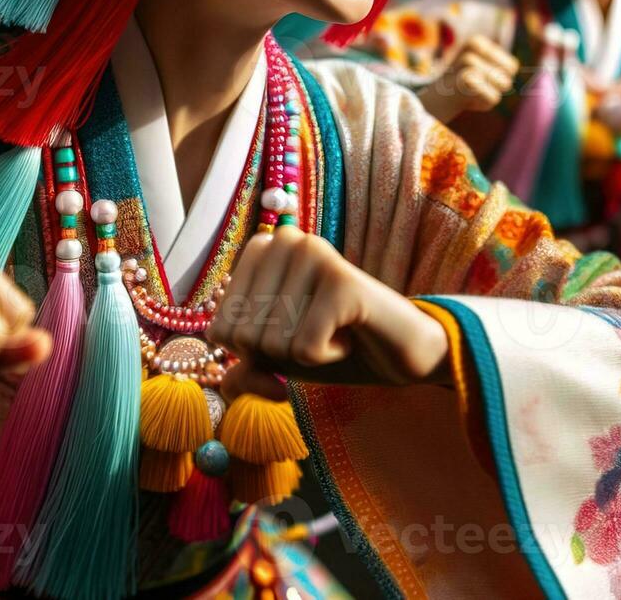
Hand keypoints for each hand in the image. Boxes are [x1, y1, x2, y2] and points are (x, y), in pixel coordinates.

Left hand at [207, 228, 450, 399]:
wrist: (400, 351)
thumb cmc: (332, 345)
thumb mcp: (276, 360)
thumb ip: (243, 373)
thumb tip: (229, 383)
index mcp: (259, 249)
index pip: (220, 331)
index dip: (256, 353)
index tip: (295, 332)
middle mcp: (284, 239)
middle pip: (244, 337)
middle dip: (281, 354)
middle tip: (320, 332)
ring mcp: (315, 253)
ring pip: (272, 344)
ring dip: (307, 355)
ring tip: (337, 330)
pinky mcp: (342, 281)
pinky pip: (305, 348)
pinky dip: (328, 357)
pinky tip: (351, 335)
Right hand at [419, 35, 519, 122]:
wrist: (425, 107)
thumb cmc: (456, 93)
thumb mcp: (479, 75)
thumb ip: (501, 71)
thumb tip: (523, 70)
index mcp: (477, 41)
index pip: (511, 66)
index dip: (497, 80)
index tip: (474, 83)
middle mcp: (473, 45)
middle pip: (507, 76)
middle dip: (494, 89)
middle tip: (468, 90)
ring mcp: (468, 60)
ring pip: (502, 85)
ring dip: (486, 97)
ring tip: (465, 95)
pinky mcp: (465, 79)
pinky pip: (494, 97)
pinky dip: (482, 104)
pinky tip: (464, 101)